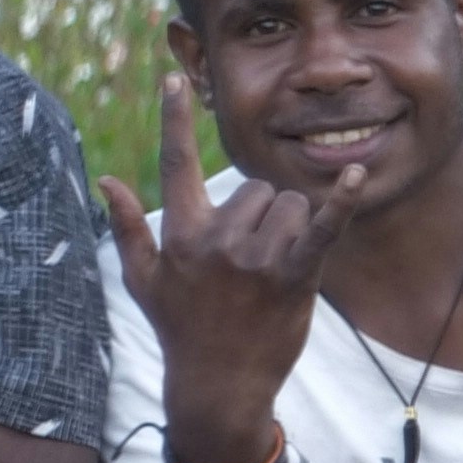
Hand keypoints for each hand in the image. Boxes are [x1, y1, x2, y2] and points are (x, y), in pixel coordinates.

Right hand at [96, 71, 330, 462]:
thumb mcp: (142, 279)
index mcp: (180, 235)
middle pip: (255, 188)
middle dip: (262, 213)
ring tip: (275, 268)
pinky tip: (357, 175)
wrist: (217, 384)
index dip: (173, 119)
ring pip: (289, 206)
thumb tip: (105, 181)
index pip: (173, 164)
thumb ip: (125, 227)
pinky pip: (321, 229)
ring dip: (291, 228)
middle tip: (253, 258)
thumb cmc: (180, 328)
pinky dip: (341, 202)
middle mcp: (215, 241)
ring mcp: (255, 259)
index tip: (174, 78)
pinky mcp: (293, 276)